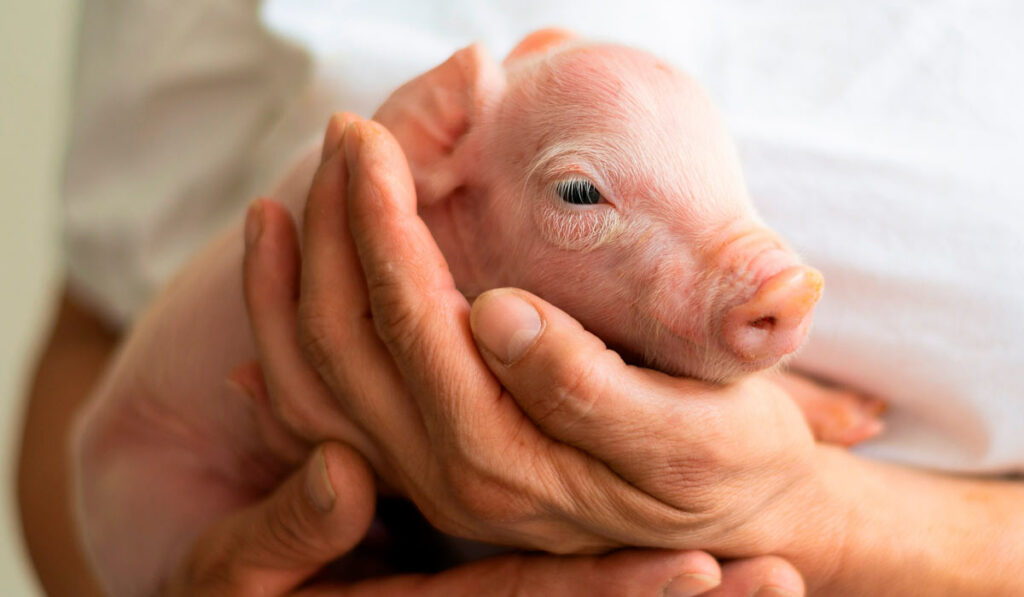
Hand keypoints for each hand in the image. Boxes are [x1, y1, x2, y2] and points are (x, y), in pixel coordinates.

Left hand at [242, 112, 814, 590]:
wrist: (737, 517)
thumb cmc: (730, 460)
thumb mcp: (690, 432)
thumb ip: (588, 386)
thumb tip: (497, 313)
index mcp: (506, 462)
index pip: (416, 322)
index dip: (384, 224)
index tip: (374, 142)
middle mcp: (448, 479)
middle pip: (347, 341)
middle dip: (335, 227)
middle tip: (344, 138)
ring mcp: (428, 480)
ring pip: (317, 380)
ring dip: (287, 287)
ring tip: (277, 207)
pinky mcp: (429, 472)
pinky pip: (326, 418)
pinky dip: (287, 356)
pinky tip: (276, 305)